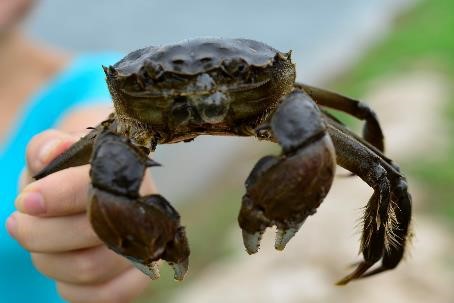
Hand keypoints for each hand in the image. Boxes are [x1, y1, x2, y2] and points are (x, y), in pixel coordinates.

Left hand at [6, 129, 150, 302]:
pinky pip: (104, 296)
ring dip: (48, 260)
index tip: (26, 201)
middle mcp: (145, 209)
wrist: (99, 188)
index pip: (97, 186)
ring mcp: (146, 246)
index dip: (58, 196)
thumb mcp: (58, 148)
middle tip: (18, 223)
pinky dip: (70, 287)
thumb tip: (50, 153)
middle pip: (90, 233)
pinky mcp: (140, 276)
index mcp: (128, 171)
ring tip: (39, 243)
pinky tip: (61, 266)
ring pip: (89, 268)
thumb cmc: (73, 169)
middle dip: (40, 233)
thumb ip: (48, 145)